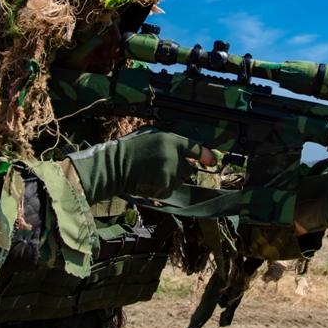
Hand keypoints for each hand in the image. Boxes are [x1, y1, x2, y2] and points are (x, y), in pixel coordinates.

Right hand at [66, 127, 215, 204]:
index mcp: (170, 140)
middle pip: (189, 169)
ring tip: (152, 173)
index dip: (206, 155)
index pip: (195, 147)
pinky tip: (150, 181)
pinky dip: (163, 188)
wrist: (115, 167)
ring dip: (171, 179)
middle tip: (161, 166)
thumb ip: (171, 143)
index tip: (213, 161)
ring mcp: (170, 174)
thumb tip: (187, 153)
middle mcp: (174, 157)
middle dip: (180, 169)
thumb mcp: (152, 136)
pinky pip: (171, 190)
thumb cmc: (130, 149)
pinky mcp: (164, 188)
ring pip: (179, 180)